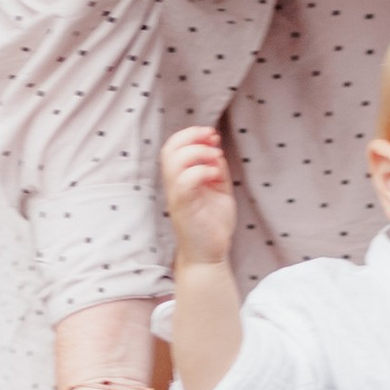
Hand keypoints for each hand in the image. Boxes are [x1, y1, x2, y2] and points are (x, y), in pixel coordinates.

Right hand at [161, 122, 236, 270]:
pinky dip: (202, 171)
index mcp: (181, 178)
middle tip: (213, 139)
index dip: (191, 134)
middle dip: (192, 136)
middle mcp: (174, 184)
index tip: (212, 134)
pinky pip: (184, 181)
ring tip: (216, 157)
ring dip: (198, 153)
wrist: (210, 255)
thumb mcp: (219, 190)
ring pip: (173, 162)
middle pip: (169, 149)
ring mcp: (176, 195)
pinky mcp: (183, 207)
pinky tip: (216, 176)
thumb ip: (216, 170)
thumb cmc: (213, 224)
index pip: (174, 146)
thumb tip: (216, 151)